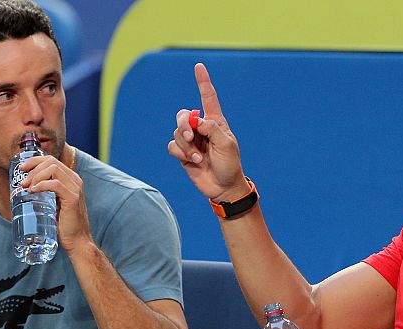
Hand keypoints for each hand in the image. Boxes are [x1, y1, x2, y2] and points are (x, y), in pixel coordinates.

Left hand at [21, 147, 90, 252]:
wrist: (77, 240)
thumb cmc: (64, 224)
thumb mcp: (54, 203)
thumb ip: (47, 193)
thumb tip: (25, 187)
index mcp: (71, 179)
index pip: (52, 160)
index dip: (34, 161)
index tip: (21, 169)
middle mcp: (75, 180)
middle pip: (51, 161)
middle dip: (32, 168)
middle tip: (22, 182)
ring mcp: (75, 188)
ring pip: (52, 169)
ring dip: (35, 176)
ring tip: (27, 187)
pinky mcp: (73, 198)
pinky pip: (55, 184)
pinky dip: (41, 185)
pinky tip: (33, 191)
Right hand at [167, 63, 250, 202]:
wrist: (223, 187)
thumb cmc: (230, 164)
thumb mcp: (226, 144)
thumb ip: (211, 129)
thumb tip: (196, 120)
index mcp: (215, 122)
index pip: (208, 97)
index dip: (203, 82)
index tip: (199, 66)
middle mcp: (201, 128)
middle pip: (183, 115)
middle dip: (183, 124)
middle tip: (190, 135)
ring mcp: (191, 140)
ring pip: (176, 132)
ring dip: (186, 145)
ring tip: (199, 157)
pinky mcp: (183, 153)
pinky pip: (173, 146)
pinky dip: (181, 153)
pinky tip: (193, 161)